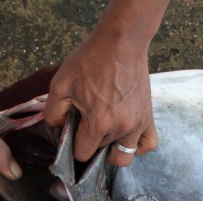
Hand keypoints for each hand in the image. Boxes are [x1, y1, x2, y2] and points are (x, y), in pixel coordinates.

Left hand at [44, 32, 157, 166]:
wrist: (121, 42)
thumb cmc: (90, 61)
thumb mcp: (60, 84)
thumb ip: (53, 113)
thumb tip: (59, 128)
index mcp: (98, 123)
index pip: (83, 154)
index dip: (73, 146)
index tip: (72, 132)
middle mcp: (121, 128)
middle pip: (102, 154)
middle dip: (91, 145)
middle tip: (86, 127)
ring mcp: (137, 124)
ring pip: (124, 155)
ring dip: (112, 149)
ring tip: (105, 134)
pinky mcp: (148, 116)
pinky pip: (148, 144)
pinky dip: (137, 147)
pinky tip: (126, 138)